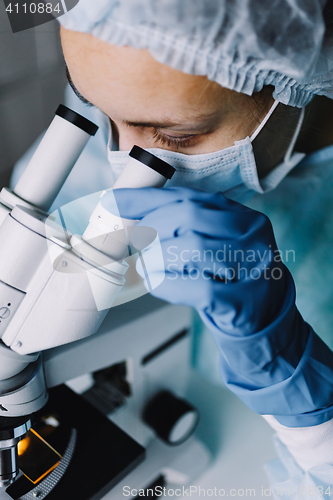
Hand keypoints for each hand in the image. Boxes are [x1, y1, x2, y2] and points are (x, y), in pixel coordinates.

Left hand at [102, 187, 332, 426]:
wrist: (267, 318)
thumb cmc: (232, 278)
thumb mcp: (218, 243)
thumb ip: (187, 226)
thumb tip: (134, 216)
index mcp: (242, 216)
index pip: (189, 197)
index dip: (147, 199)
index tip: (114, 201)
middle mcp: (251, 235)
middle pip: (188, 215)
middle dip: (152, 227)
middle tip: (136, 242)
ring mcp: (251, 266)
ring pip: (191, 247)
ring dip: (157, 258)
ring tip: (147, 267)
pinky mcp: (242, 300)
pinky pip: (196, 286)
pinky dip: (167, 284)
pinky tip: (158, 283)